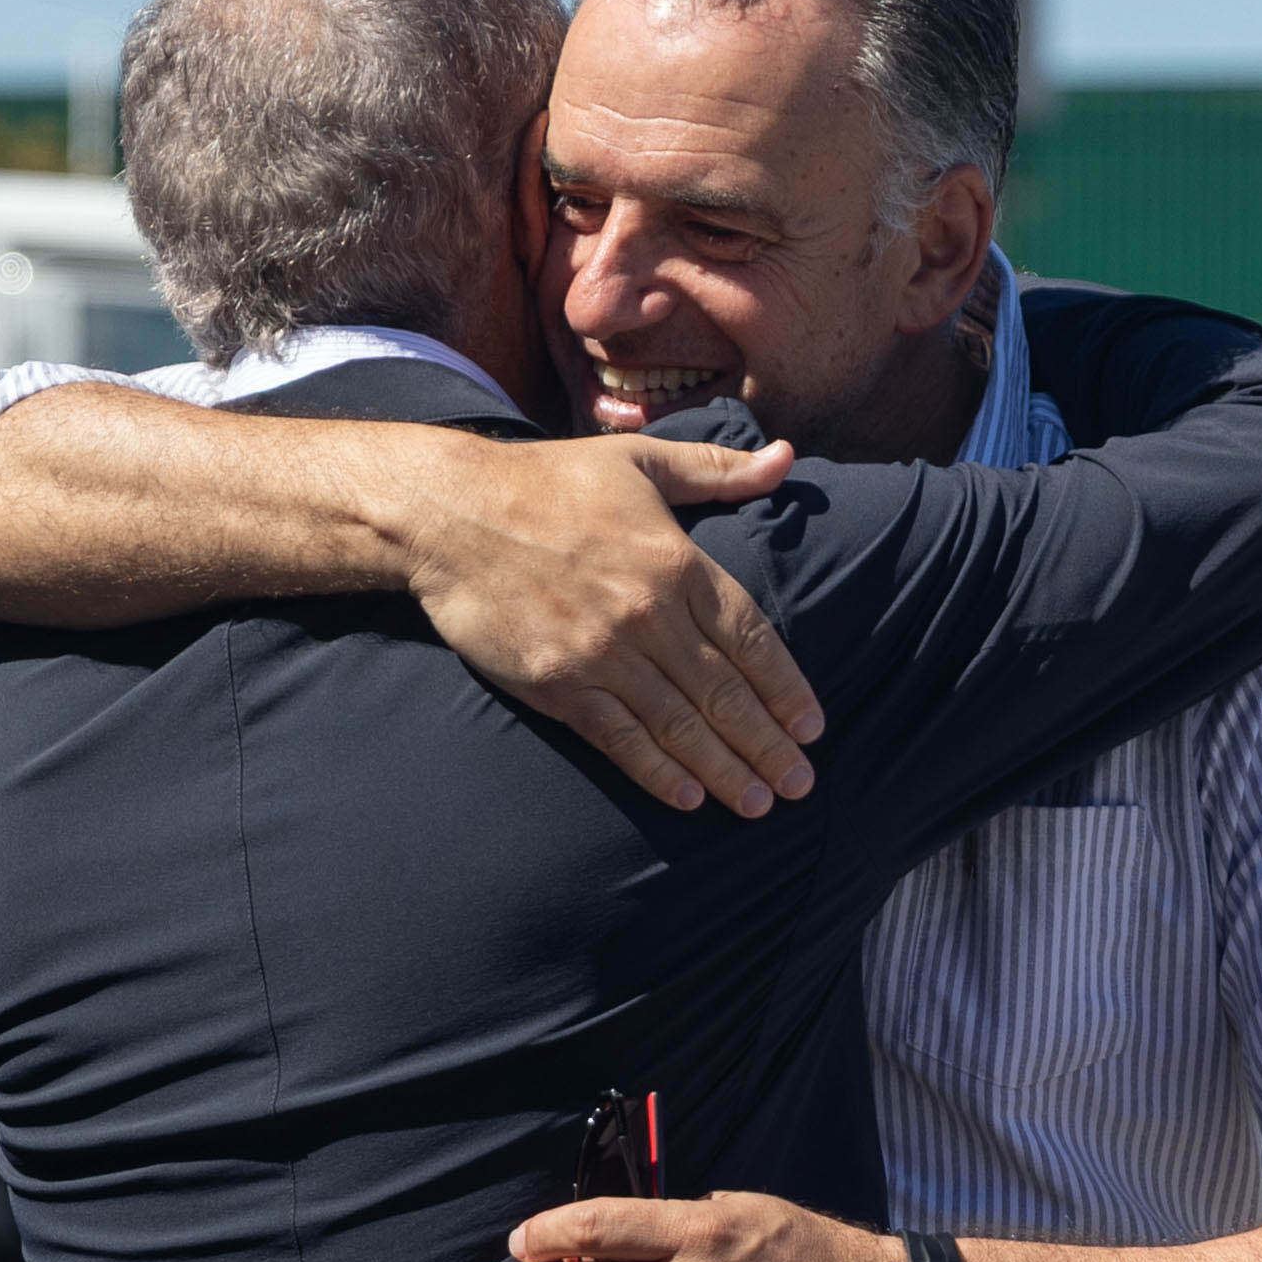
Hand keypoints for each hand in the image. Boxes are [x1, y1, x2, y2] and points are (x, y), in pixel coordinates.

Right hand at [401, 435, 824, 816]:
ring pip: (679, 724)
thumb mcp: (639, 460)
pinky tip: (688, 799)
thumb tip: (788, 458)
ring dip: (724, 770)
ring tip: (759, 804)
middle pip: (724, 692)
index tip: (812, 726)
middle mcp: (647, 615)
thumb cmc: (545, 481)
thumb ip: (717, 469)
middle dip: (768, 744)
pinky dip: (657, 771)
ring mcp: (602, 655)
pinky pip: (619, 738)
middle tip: (800, 785)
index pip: (750, 637)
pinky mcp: (557, 684)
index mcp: (676, 562)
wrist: (448, 513)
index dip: (786, 688)